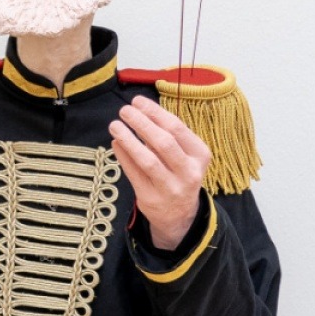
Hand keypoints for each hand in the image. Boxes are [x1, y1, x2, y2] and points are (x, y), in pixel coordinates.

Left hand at [109, 96, 210, 250]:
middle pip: (163, 143)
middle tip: (124, 110)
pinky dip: (123, 156)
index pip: (177, 128)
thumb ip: (167, 135)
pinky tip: (115, 143)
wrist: (180, 214)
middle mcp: (189, 172)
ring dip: (129, 140)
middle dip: (142, 123)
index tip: (138, 101)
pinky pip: (134, 174)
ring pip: (148, 160)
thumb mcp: (184, 155)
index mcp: (200, 155)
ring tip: (114, 125)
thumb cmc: (178, 173)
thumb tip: (140, 111)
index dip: (155, 113)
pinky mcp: (151, 198)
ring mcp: (170, 187)